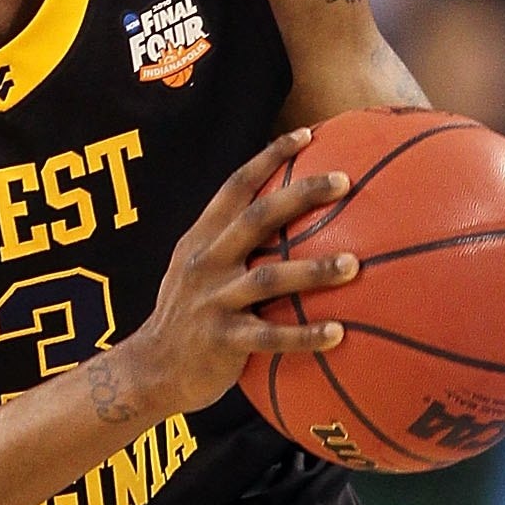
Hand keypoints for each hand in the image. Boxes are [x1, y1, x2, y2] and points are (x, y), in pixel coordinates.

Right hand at [108, 130, 359, 422]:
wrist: (150, 370)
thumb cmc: (188, 318)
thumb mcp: (196, 272)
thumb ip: (229, 246)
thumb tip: (283, 222)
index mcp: (201, 241)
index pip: (236, 186)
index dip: (270, 157)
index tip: (309, 134)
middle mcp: (206, 263)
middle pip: (258, 218)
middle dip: (302, 195)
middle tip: (345, 181)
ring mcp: (213, 301)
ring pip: (269, 278)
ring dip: (314, 269)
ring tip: (354, 265)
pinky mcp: (222, 341)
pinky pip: (271, 336)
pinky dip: (305, 335)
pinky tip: (339, 333)